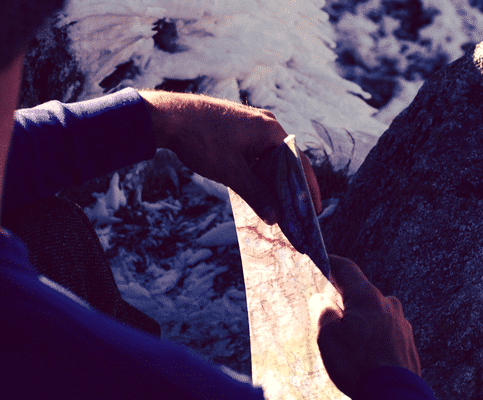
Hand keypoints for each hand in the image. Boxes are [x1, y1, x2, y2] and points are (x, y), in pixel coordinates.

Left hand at [139, 90, 320, 223]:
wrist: (169, 118)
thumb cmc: (202, 141)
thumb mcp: (231, 173)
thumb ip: (256, 195)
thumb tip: (275, 217)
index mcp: (271, 130)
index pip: (298, 163)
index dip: (308, 189)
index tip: (314, 211)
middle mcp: (266, 124)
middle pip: (285, 162)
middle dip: (289, 189)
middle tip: (295, 216)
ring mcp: (251, 125)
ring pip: (268, 160)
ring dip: (271, 183)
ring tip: (275, 208)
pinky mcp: (237, 130)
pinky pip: (255, 155)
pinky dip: (257, 174)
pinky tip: (254, 192)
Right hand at [316, 255, 421, 395]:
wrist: (393, 396)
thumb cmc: (358, 366)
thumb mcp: (327, 338)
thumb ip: (324, 314)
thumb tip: (326, 305)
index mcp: (368, 298)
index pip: (347, 269)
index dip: (331, 262)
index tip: (322, 260)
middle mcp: (389, 305)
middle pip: (361, 294)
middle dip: (344, 302)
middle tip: (330, 319)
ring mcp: (401, 324)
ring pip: (374, 315)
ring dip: (361, 323)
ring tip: (350, 348)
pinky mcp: (408, 342)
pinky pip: (385, 332)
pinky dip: (374, 338)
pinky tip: (366, 357)